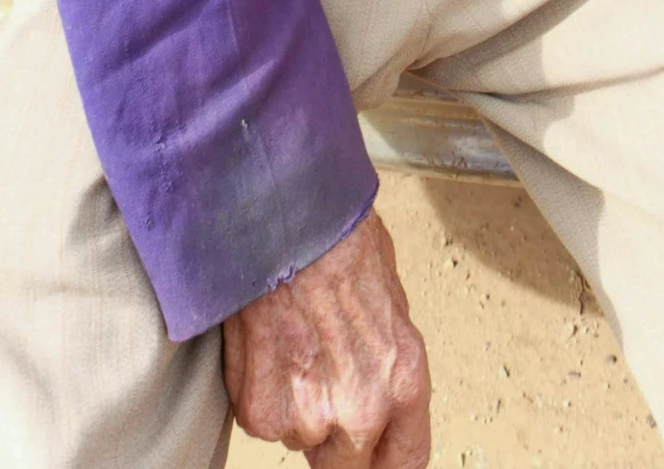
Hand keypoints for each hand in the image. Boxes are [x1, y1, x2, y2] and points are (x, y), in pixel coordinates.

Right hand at [222, 210, 430, 467]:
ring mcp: (308, 416)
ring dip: (293, 405)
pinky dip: (257, 389)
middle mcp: (361, 410)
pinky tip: (265, 340)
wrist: (282, 218)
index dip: (385, 461)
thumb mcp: (390, 295)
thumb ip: (385, 353)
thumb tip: (377, 374)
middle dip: (333, 435)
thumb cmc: (335, 237)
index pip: (406, 461)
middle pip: (346, 464)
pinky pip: (260, 419)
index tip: (372, 457)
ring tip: (290, 342)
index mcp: (403, 380)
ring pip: (298, 436)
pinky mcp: (260, 411)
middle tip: (318, 380)